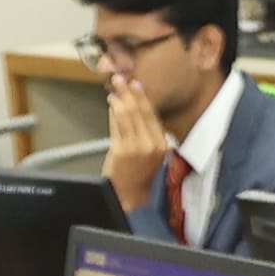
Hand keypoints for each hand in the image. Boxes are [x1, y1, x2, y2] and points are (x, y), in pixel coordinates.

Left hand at [102, 81, 170, 210]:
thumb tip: (133, 109)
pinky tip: (111, 103)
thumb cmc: (137, 176)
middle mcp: (153, 144)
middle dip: (130, 93)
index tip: (137, 85)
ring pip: (129, 115)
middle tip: (121, 79)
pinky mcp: (123, 150)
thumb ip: (146, 134)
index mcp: (163, 144)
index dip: (143, 98)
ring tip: (114, 88)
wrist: (128, 196)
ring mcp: (138, 147)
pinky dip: (114, 112)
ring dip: (120, 99)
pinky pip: (118, 125)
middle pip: (141, 112)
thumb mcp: (149, 154)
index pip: (153, 115)